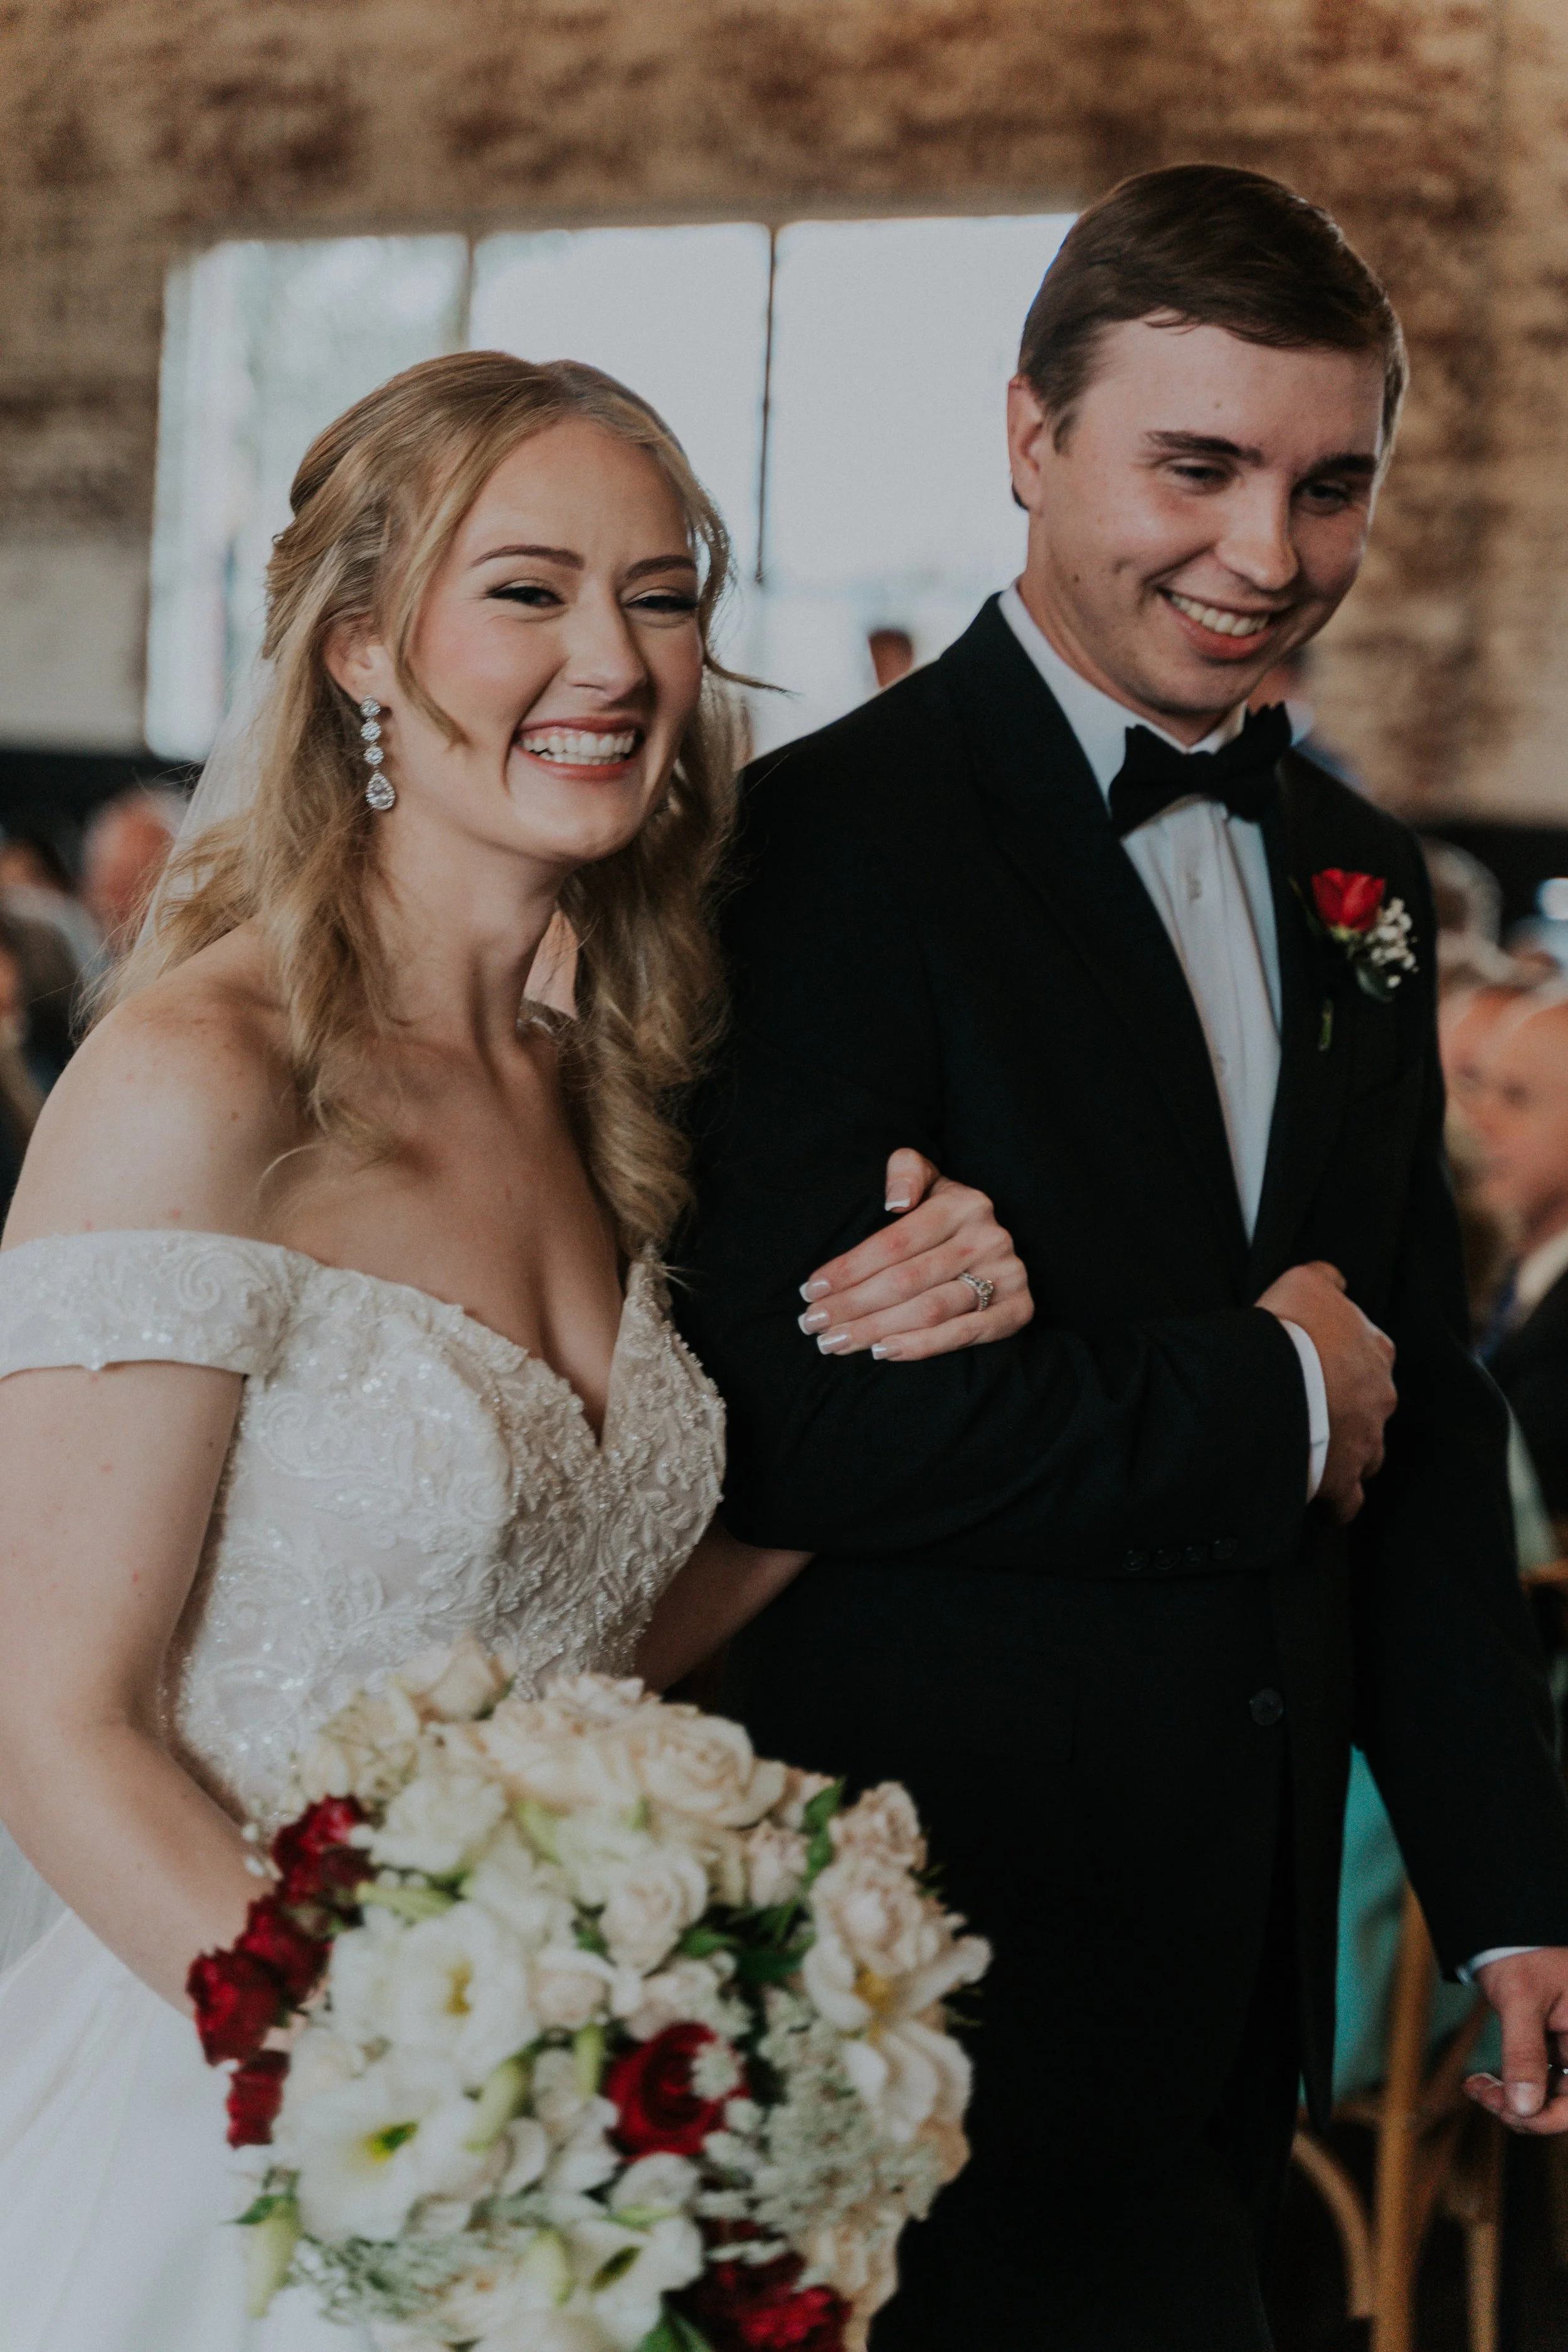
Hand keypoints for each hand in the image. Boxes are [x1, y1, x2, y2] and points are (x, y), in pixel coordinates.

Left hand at [798, 1149, 1033, 1362]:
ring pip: (929, 1310)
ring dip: (876, 1330)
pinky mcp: (1018, 1310)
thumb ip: (906, 1170)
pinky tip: (882, 1351)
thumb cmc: (943, 1214)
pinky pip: (963, 1334)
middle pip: (906, 1280)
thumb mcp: (928, 1179)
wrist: (994, 1244)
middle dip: (852, 1305)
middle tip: (813, 1324)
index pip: (894, 1242)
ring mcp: (1007, 1275)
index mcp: (963, 1203)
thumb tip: (895, 1201)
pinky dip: (920, 1346)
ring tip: (835, 1342)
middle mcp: (989, 1238)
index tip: (811, 1289)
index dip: (849, 1268)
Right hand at [1254, 1260, 1395, 1523]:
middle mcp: (1381, 1398)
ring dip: (1347, 1453)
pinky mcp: (1345, 1481)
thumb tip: (1335, 1279)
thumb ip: (1326, 1279)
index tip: (1319, 1364)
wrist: (1276, 1381)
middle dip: (1349, 1409)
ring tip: (1314, 1452)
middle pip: (1372, 1406)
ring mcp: (1367, 1442)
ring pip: (1367, 1454)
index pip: (1372, 1354)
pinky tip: (1317, 1500)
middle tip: (1311, 1407)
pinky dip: (1336, 1504)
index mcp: (1377, 1351)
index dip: (1345, 1360)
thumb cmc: (1290, 1327)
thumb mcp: (1304, 1281)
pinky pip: (1348, 1503)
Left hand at [1465, 1949, 1567, 2130]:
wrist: (1509, 1930)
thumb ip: (1524, 2052)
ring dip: (1511, 2099)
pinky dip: (1509, 2085)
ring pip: (1548, 2096)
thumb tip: (1523, 2108)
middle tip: (1484, 2096)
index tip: (1509, 2112)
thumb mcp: (1520, 1999)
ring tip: (1476, 2086)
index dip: (1549, 2117)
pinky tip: (1479, 2082)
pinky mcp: (1555, 2050)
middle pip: (1565, 2104)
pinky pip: (1537, 2081)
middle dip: (1522, 2109)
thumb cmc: (1521, 1952)